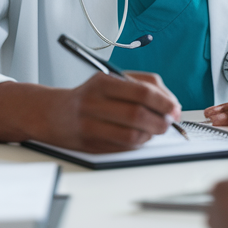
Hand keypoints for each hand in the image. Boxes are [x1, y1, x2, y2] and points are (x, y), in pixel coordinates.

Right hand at [42, 72, 180, 153]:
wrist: (53, 114)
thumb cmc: (90, 96)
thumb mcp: (112, 80)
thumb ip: (144, 85)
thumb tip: (172, 103)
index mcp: (102, 83)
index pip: (142, 92)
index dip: (164, 102)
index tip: (174, 108)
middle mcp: (94, 104)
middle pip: (138, 115)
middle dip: (161, 121)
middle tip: (169, 121)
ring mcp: (90, 126)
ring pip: (133, 135)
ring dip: (151, 134)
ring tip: (154, 128)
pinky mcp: (91, 145)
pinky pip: (124, 148)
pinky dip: (138, 143)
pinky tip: (138, 136)